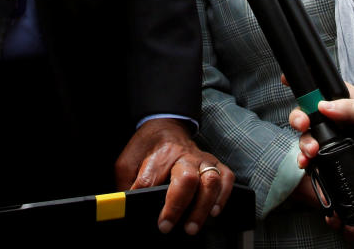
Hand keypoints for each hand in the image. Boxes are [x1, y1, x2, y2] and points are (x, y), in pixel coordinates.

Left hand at [114, 118, 233, 235]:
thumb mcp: (128, 161)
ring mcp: (201, 159)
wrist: (166, 126)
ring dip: (203, 206)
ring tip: (192, 227)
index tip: (157, 221)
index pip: (152, 179)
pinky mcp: (214, 163)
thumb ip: (127, 182)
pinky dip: (223, 196)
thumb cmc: (146, 147)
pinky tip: (214, 211)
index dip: (150, 200)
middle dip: (178, 205)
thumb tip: (127, 207)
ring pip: (209, 181)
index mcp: (159, 154)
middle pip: (186, 179)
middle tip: (168, 226)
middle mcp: (183, 155)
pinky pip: (226, 178)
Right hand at [290, 84, 353, 241]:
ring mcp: (333, 141)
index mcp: (350, 102)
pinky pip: (311, 158)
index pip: (323, 88)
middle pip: (308, 112)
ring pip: (307, 135)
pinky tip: (306, 162)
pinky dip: (304, 159)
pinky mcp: (332, 161)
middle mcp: (338, 120)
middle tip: (302, 123)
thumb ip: (353, 108)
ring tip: (312, 150)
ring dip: (303, 140)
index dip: (306, 84)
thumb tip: (323, 105)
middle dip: (299, 116)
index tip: (286, 80)